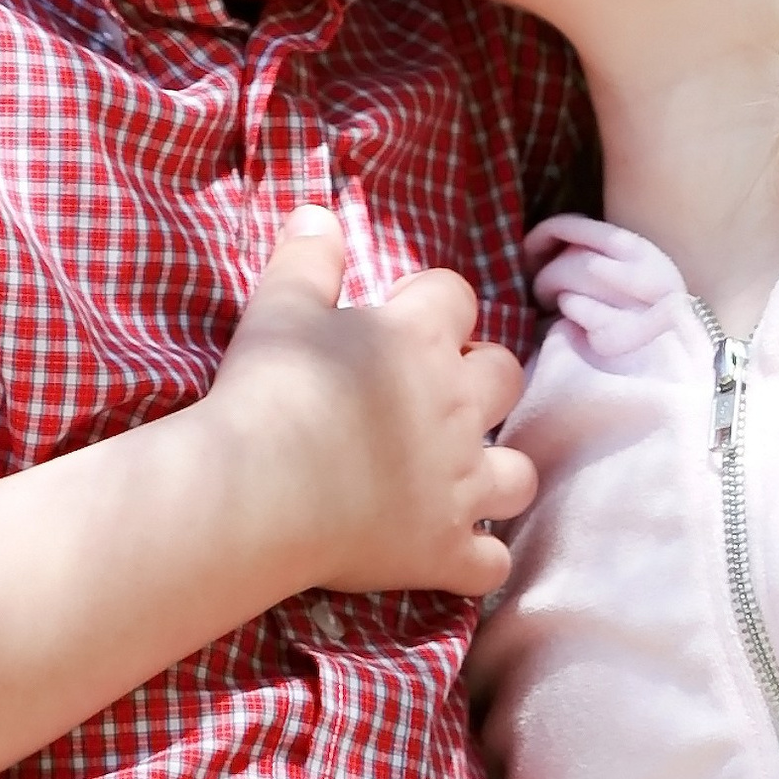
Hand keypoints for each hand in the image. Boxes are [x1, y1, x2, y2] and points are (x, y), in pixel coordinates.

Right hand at [213, 208, 534, 600]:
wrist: (259, 487)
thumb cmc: (269, 391)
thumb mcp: (278, 308)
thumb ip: (306, 259)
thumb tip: (317, 213)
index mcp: (421, 338)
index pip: (456, 295)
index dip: (431, 303)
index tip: (398, 316)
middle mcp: (458, 406)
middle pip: (505, 375)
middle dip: (481, 380)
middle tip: (432, 396)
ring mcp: (461, 484)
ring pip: (520, 475)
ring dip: (498, 473)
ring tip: (458, 479)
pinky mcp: (445, 550)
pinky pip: (491, 565)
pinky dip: (477, 561)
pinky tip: (452, 556)